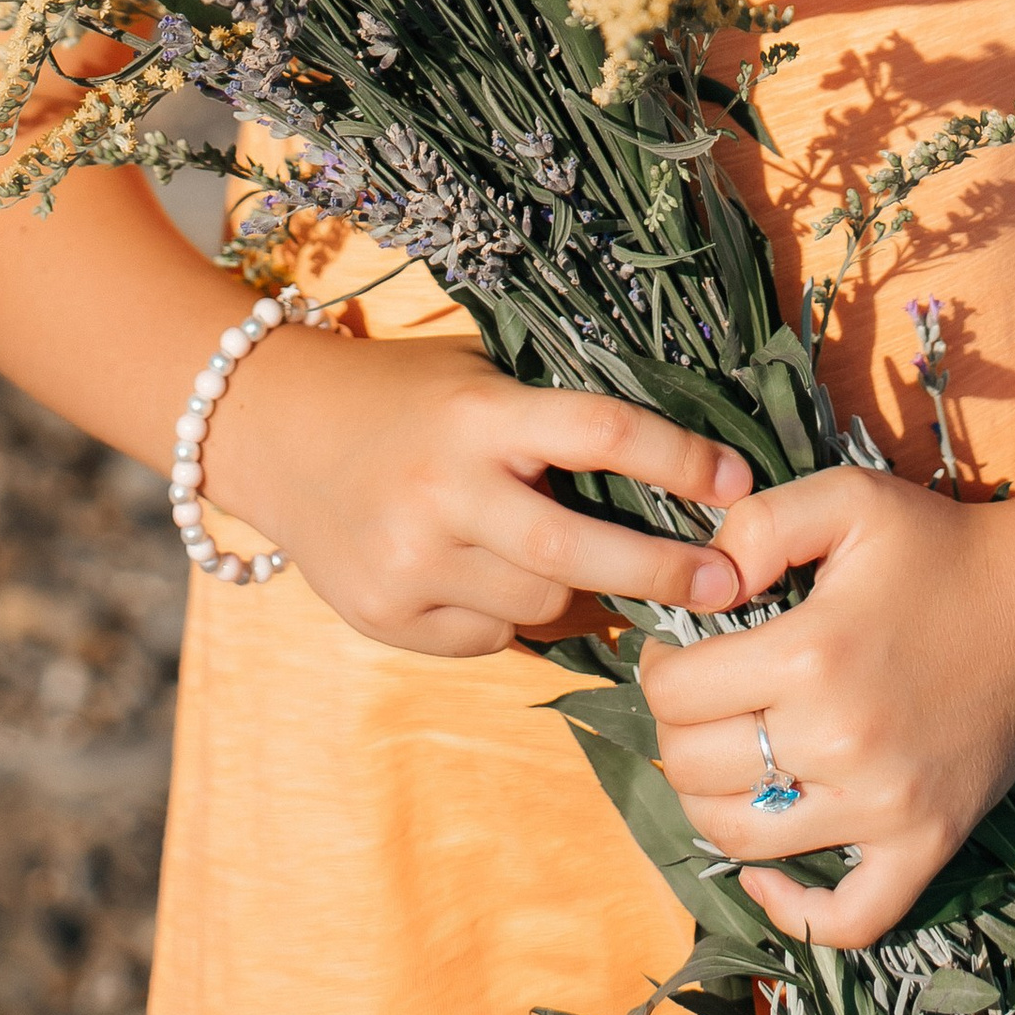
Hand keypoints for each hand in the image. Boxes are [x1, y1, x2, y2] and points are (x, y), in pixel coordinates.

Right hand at [215, 330, 749, 657]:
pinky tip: (499, 577)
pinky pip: (492, 635)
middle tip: (727, 584)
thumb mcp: (478, 379)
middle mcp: (444, 490)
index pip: (600, 433)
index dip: (680, 459)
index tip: (740, 481)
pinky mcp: (388, 616)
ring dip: (581, 591)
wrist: (274, 432)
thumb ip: (548, 425)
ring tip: (595, 567)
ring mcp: (411, 561)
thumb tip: (671, 481)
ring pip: (540, 602)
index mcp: (478, 414)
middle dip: (664, 570)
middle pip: (580, 549)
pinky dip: (515, 613)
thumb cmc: (403, 395)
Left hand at [639, 469, 1014, 951]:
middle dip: (676, 730)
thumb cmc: (937, 547)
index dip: (657, 668)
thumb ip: (760, 523)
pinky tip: (767, 869)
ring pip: (743, 841)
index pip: (675, 692)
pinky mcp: (925, 845)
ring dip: (709, 803)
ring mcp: (885, 806)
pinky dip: (793, 908)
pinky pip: (846, 919)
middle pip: (694, 768)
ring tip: (723, 758)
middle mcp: (842, 739)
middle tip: (697, 701)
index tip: (674, 650)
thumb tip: (704, 577)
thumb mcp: (847, 499)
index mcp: (811, 652)